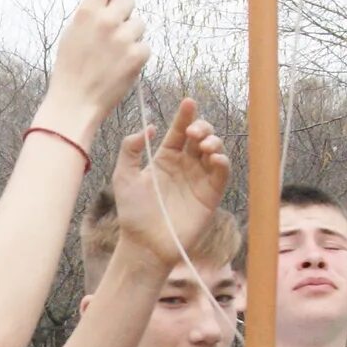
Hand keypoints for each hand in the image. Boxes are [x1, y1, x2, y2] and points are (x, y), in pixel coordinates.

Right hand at [47, 0, 148, 129]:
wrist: (75, 103)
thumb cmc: (71, 69)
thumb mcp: (72, 32)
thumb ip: (91, 12)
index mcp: (87, 11)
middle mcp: (107, 21)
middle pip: (129, 0)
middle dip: (123, 14)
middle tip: (110, 34)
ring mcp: (124, 39)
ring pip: (139, 24)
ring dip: (130, 36)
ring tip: (113, 54)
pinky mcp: (137, 56)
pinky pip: (144, 46)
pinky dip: (136, 55)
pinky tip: (120, 66)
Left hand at [107, 98, 229, 267]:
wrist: (145, 244)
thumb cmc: (133, 213)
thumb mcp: (123, 176)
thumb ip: (130, 149)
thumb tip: (149, 127)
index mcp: (165, 159)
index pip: (178, 131)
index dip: (184, 116)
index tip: (187, 102)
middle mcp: (184, 166)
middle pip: (200, 137)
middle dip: (201, 127)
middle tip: (193, 132)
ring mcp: (198, 180)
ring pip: (214, 151)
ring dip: (214, 141)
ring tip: (203, 144)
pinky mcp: (210, 196)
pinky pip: (222, 174)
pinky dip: (223, 161)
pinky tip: (215, 157)